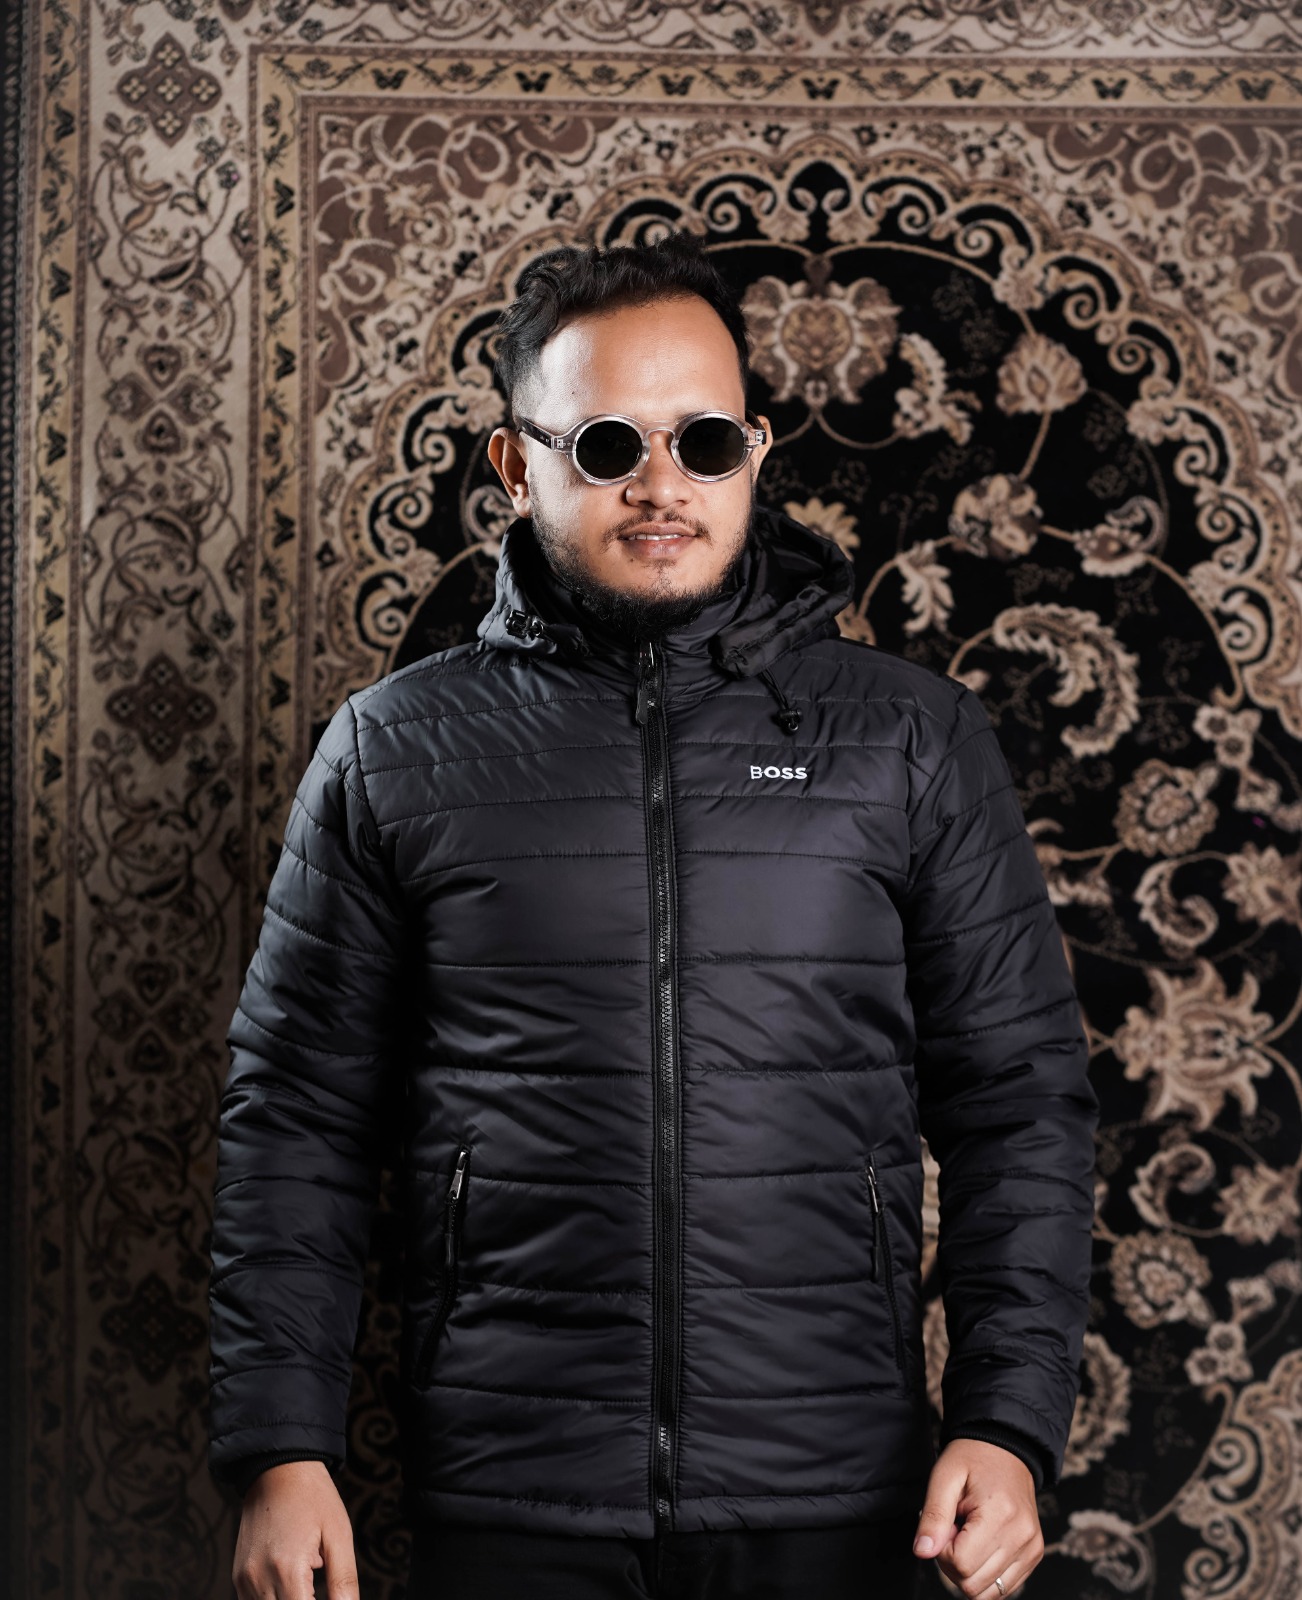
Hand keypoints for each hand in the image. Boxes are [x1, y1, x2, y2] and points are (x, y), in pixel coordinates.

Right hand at [233, 1460, 358, 1599]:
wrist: (279, 1468)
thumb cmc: (312, 1496)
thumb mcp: (339, 1534)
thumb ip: (343, 1580)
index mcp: (288, 1569)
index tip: (329, 1595)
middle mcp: (259, 1578)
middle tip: (318, 1585)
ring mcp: (245, 1579)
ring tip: (307, 1580)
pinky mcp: (239, 1576)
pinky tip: (291, 1580)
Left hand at [912, 1439, 1043, 1596]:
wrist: (1006, 1448)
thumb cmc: (973, 1458)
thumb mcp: (944, 1476)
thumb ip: (933, 1516)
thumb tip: (922, 1552)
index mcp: (1000, 1515)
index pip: (961, 1564)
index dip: (942, 1549)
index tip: (945, 1524)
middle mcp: (1022, 1537)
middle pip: (973, 1584)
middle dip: (953, 1563)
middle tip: (955, 1529)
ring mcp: (1032, 1549)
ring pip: (988, 1593)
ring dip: (969, 1570)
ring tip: (969, 1536)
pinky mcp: (1034, 1556)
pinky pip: (1003, 1588)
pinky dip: (985, 1574)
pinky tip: (982, 1545)